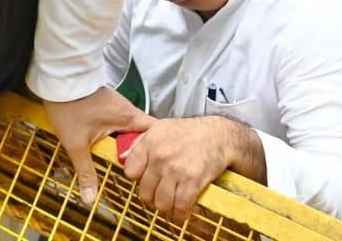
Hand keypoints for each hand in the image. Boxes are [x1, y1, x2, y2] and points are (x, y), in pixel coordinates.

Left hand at [43, 88, 151, 204]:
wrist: (58, 81)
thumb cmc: (69, 107)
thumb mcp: (76, 145)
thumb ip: (86, 172)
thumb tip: (90, 197)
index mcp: (128, 117)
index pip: (155, 133)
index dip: (157, 151)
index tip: (152, 168)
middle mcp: (128, 111)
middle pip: (145, 136)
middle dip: (142, 153)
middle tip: (137, 171)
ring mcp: (120, 107)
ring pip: (134, 130)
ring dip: (130, 145)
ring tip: (126, 163)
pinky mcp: (111, 106)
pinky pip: (123, 124)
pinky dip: (121, 136)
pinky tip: (112, 147)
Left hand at [120, 116, 239, 218]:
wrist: (219, 135)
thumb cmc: (190, 132)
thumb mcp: (160, 128)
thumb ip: (140, 143)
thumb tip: (122, 159)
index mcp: (150, 141)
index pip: (130, 172)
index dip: (138, 179)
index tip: (146, 179)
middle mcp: (160, 156)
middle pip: (145, 192)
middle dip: (152, 197)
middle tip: (160, 195)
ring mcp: (176, 170)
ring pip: (161, 203)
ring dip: (166, 208)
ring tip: (171, 204)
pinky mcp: (193, 181)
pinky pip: (180, 207)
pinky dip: (180, 213)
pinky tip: (182, 210)